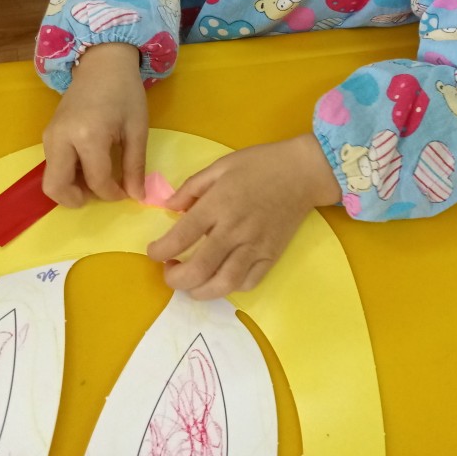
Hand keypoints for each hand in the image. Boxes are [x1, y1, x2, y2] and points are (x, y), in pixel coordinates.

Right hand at [42, 43, 147, 207]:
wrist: (103, 63)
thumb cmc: (125, 92)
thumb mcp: (137, 128)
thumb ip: (135, 165)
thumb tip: (136, 196)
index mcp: (88, 135)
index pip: (96, 180)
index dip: (112, 193)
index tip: (126, 193)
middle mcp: (62, 138)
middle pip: (56, 187)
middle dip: (77, 199)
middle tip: (100, 194)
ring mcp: (50, 136)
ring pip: (51, 179)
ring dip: (71, 188)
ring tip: (97, 179)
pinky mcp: (47, 134)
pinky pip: (52, 165)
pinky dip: (67, 175)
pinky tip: (88, 167)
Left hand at [147, 134, 341, 298]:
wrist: (303, 172)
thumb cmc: (260, 164)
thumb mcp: (221, 166)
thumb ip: (192, 187)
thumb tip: (170, 207)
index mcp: (218, 205)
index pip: (180, 237)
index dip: (159, 251)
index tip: (153, 252)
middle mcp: (234, 230)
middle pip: (198, 269)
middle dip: (175, 280)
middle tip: (169, 273)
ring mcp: (255, 247)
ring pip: (223, 284)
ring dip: (200, 291)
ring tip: (191, 284)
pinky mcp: (271, 256)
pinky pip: (248, 283)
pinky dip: (230, 288)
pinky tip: (220, 279)